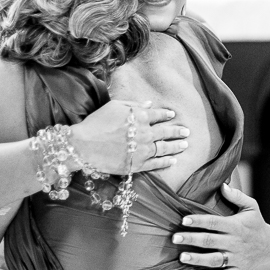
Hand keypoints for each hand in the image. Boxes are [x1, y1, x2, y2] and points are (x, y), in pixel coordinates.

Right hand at [70, 100, 187, 174]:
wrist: (83, 145)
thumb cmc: (96, 123)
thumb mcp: (114, 106)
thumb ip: (134, 104)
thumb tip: (149, 104)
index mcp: (139, 116)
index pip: (158, 115)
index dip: (166, 114)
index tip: (172, 115)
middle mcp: (145, 133)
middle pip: (165, 132)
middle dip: (177, 131)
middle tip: (186, 131)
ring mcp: (142, 150)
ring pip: (164, 148)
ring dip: (176, 146)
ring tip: (185, 144)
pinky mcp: (137, 164)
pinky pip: (156, 163)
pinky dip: (166, 162)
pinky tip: (173, 160)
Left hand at [172, 185, 269, 269]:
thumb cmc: (256, 223)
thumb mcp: (251, 207)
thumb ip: (237, 196)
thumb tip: (223, 185)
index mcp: (236, 226)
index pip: (214, 222)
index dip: (199, 221)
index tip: (184, 220)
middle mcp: (235, 242)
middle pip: (210, 241)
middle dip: (192, 239)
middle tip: (175, 237)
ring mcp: (237, 258)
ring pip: (215, 259)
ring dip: (198, 259)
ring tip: (182, 257)